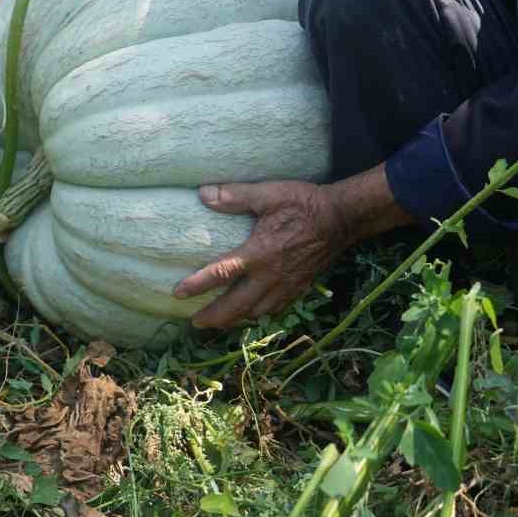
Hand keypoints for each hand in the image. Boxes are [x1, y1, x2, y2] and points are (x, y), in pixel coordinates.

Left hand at [173, 180, 348, 327]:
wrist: (340, 219)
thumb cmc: (303, 204)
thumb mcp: (269, 194)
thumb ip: (235, 196)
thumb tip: (203, 194)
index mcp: (259, 253)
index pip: (222, 273)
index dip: (197, 285)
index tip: (177, 294)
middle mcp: (270, 276)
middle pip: (236, 306)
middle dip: (214, 318)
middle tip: (195, 322)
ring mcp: (285, 286)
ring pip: (255, 313)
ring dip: (234, 320)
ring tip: (218, 322)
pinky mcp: (298, 289)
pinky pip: (274, 310)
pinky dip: (258, 315)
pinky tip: (250, 313)